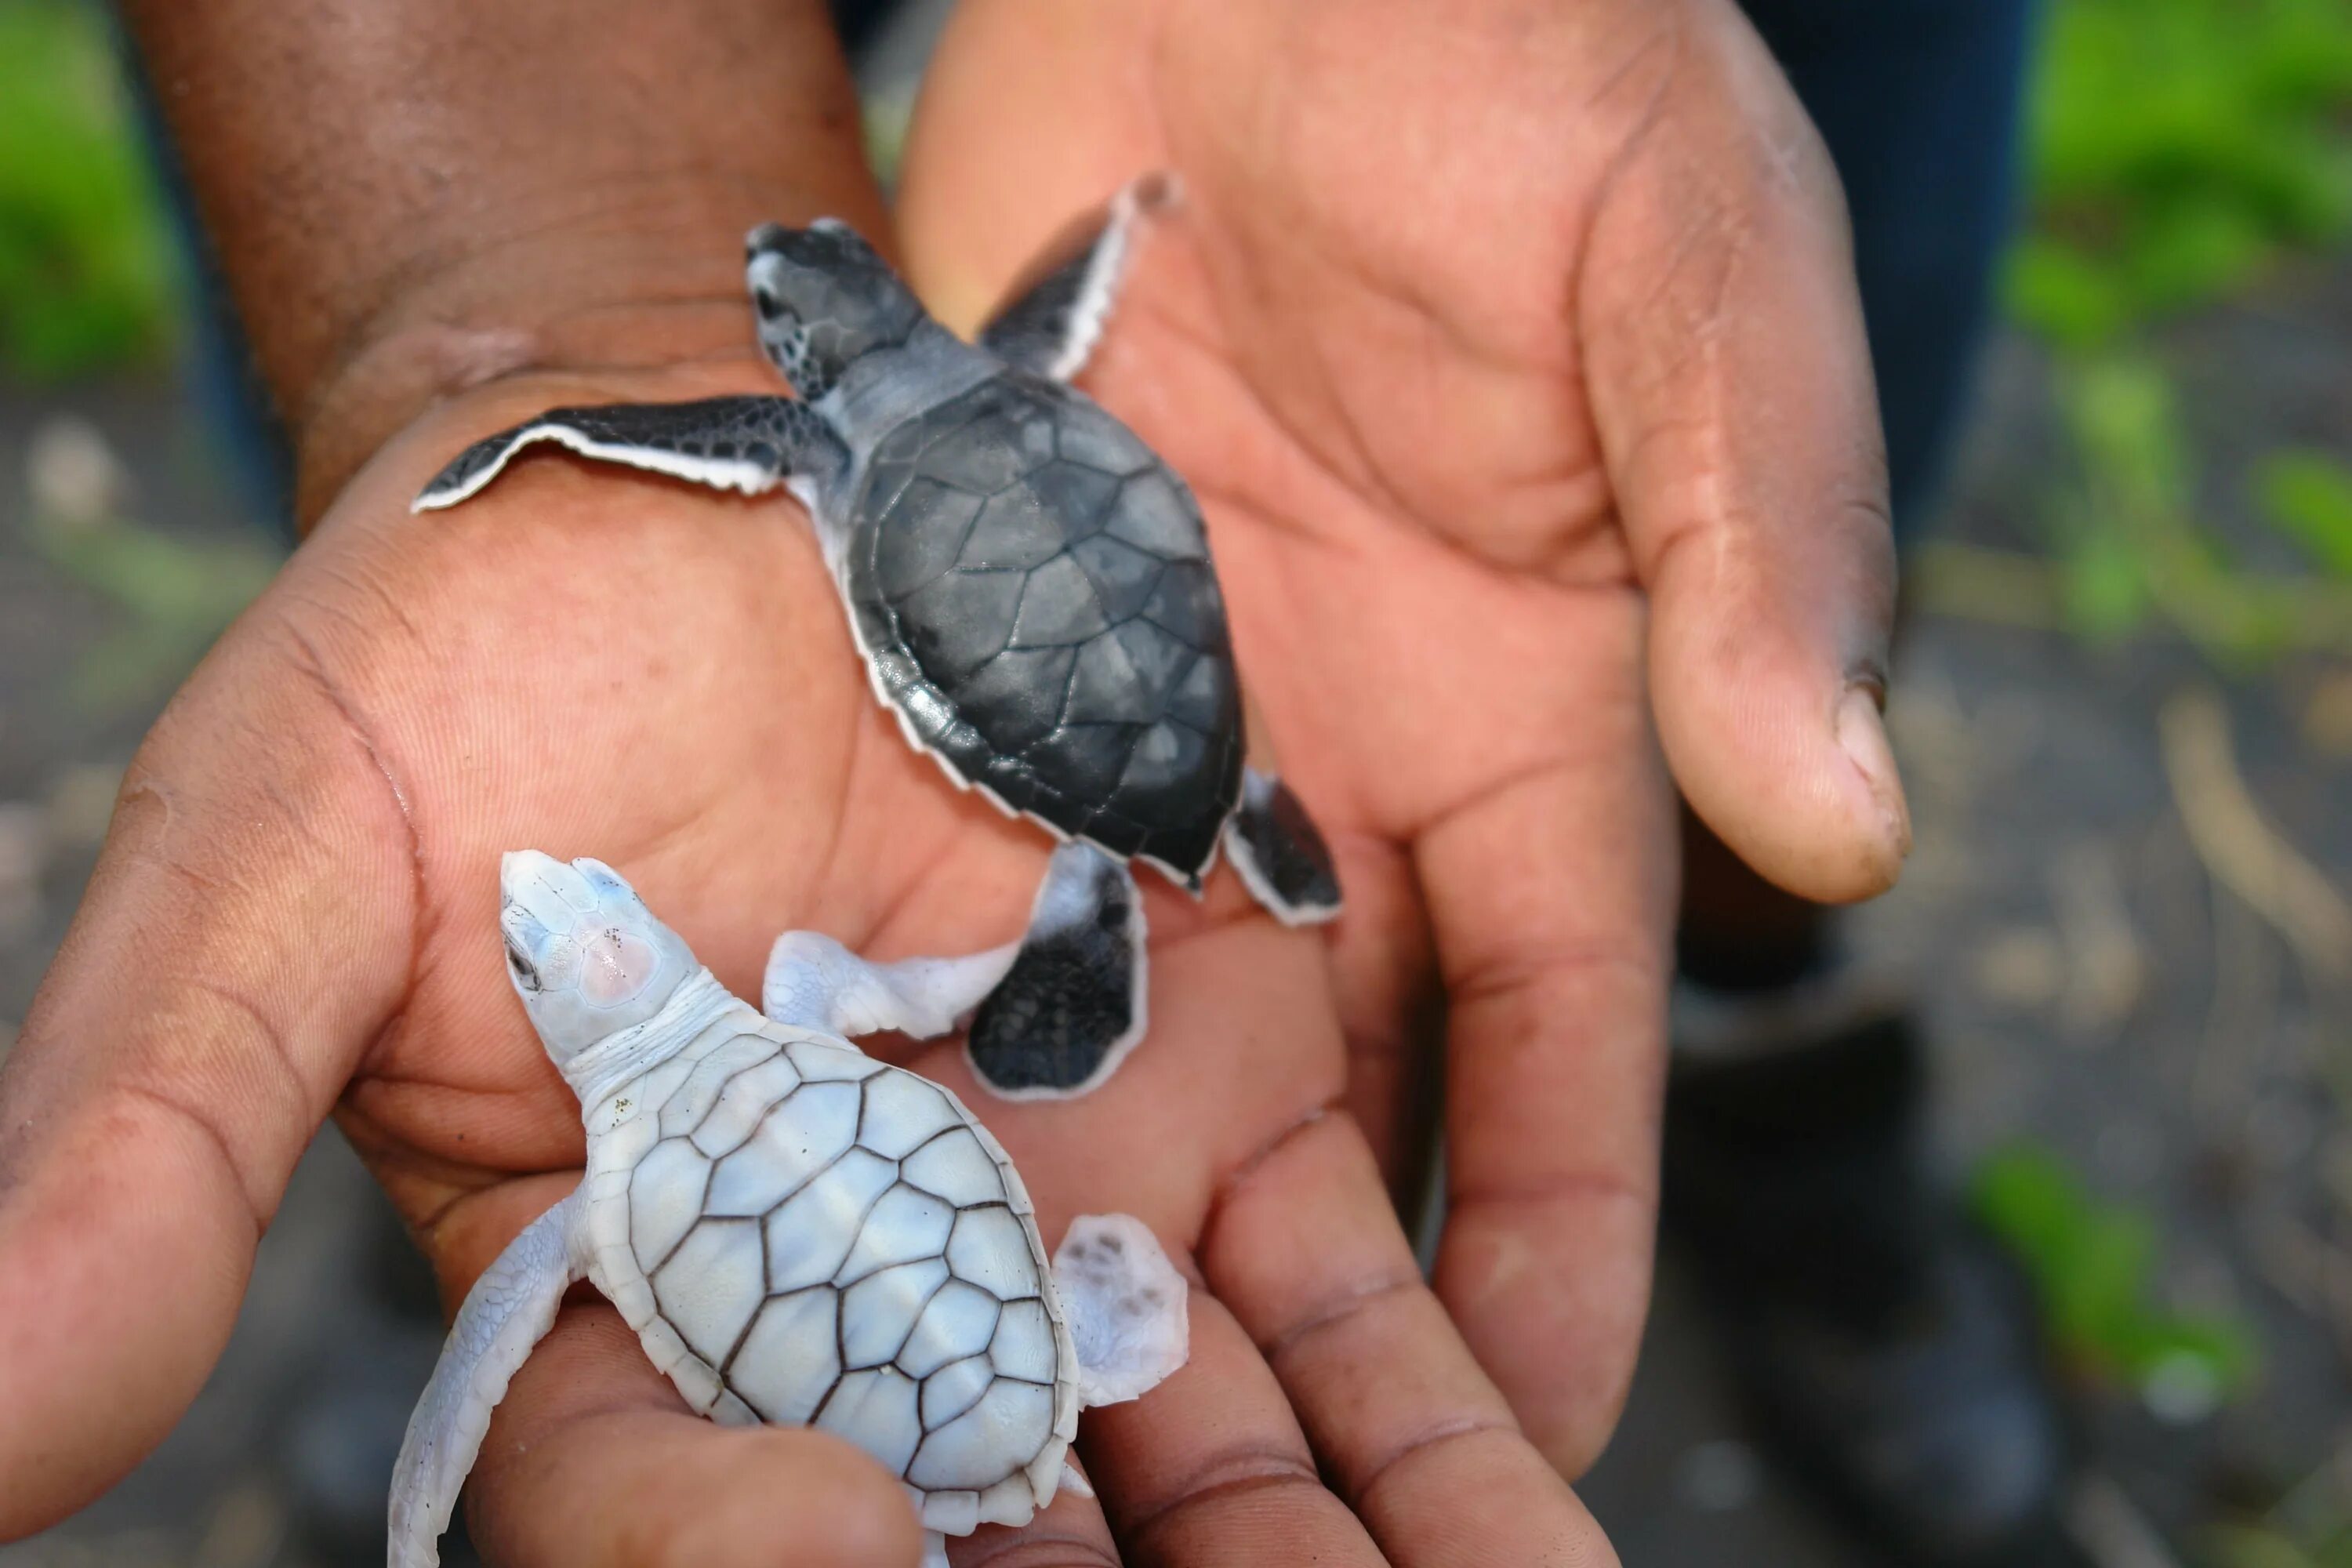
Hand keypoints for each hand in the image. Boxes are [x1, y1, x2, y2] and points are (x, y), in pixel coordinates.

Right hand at [0, 352, 1608, 1562]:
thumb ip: (153, 1121)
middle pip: (982, 1540)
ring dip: (1333, 1564)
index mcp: (621, 1292)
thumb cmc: (459, 660)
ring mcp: (1068, 1218)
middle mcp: (861, 1303)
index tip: (840, 1547)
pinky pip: (1355, 1295)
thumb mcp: (280, 857)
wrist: (717, 495)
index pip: (666, 1499)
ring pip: (1204, 1468)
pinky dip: (1442, 1404)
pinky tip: (1527, 1493)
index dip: (739, 1545)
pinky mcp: (1239, 1099)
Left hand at [896, 0, 1908, 1488]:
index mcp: (1546, 736)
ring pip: (1129, 1024)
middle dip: (1306, 1306)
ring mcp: (1158, 724)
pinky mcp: (998, 646)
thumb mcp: (1699, 290)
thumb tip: (1847, 813)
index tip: (1526, 1447)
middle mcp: (1345, 773)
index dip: (1555, 1250)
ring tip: (1017, 1403)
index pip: (1565, 1056)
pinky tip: (850, 1156)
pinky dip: (919, 1007)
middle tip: (1240, 1521)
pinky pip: (958, 858)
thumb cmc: (1542, 66)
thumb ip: (1761, 541)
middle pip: (1339, 1098)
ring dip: (1081, 1205)